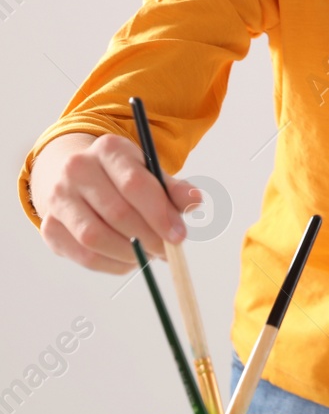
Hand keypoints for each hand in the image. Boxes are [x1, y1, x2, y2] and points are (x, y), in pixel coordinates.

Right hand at [32, 133, 202, 273]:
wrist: (77, 175)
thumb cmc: (124, 177)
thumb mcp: (151, 173)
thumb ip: (175, 189)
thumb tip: (194, 201)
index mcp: (108, 149)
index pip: (135, 184)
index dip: (160, 214)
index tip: (179, 236)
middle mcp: (77, 169)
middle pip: (117, 213)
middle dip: (148, 237)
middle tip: (166, 250)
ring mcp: (58, 197)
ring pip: (95, 237)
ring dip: (129, 253)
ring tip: (147, 255)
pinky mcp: (49, 225)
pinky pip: (82, 255)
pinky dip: (111, 264)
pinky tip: (128, 260)